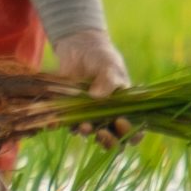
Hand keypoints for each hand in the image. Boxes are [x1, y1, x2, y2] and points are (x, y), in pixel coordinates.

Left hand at [52, 29, 135, 147]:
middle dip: (108, 141)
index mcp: (126, 109)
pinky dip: (62, 125)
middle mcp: (109, 116)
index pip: (134, 130)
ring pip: (90, 134)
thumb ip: (107, 80)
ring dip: (87, 133)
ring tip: (83, 126)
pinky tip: (56, 122)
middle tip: (101, 133)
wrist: (79, 48)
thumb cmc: (102, 58)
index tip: (121, 123)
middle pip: (113, 140)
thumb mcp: (109, 66)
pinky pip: (67, 123)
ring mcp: (89, 115)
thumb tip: (97, 96)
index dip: (130, 133)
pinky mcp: (70, 111)